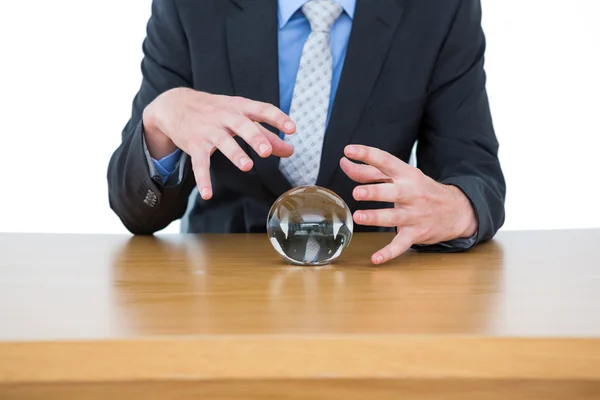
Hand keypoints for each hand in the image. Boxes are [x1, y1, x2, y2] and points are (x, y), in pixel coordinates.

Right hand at [142, 88, 295, 198]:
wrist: (175, 105)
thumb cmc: (217, 111)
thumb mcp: (242, 117)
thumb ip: (267, 134)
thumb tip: (290, 150)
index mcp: (241, 108)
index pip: (262, 109)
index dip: (277, 118)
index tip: (292, 128)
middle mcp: (225, 116)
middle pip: (242, 125)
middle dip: (255, 138)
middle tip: (266, 152)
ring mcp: (208, 130)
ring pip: (223, 142)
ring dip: (235, 154)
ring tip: (247, 166)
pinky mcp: (194, 144)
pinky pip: (199, 163)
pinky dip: (203, 179)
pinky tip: (208, 194)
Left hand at [340, 145, 477, 264]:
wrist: (456, 210)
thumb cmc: (420, 190)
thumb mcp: (401, 176)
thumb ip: (371, 171)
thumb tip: (344, 163)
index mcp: (406, 174)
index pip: (386, 160)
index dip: (367, 154)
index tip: (349, 150)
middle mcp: (411, 193)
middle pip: (393, 192)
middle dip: (375, 192)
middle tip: (357, 193)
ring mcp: (414, 214)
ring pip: (394, 218)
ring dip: (376, 218)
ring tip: (359, 217)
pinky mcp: (416, 233)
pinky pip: (401, 244)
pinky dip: (389, 253)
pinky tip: (376, 259)